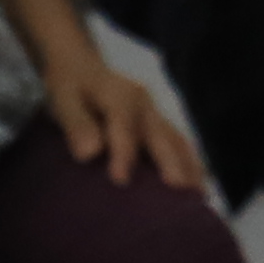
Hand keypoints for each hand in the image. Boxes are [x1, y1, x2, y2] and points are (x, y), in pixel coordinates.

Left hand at [45, 51, 206, 198]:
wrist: (81, 65)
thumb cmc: (71, 87)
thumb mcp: (63, 100)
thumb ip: (76, 124)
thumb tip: (88, 152)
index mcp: (121, 97)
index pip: (124, 127)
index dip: (123, 153)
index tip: (120, 180)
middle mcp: (146, 105)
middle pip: (162, 136)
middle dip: (172, 164)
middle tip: (180, 192)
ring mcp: (156, 115)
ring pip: (177, 142)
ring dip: (189, 168)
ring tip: (199, 197)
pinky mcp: (160, 125)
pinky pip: (179, 145)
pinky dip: (191, 164)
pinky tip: (199, 186)